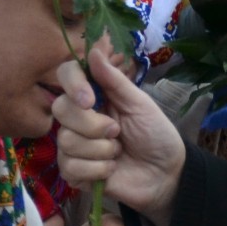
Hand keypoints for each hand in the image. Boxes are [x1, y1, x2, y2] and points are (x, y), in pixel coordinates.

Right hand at [51, 56, 185, 225]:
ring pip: (66, 141)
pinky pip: (70, 167)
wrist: (166, 174)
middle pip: (60, 109)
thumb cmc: (155, 135)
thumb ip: (115, 80)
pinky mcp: (74, 172)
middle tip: (117, 132)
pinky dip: (97, 170)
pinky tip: (112, 170)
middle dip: (92, 124)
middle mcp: (79, 117)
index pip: (66, 76)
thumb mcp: (139, 104)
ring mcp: (73, 145)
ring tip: (118, 153)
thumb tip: (93, 50)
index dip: (72, 84)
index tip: (90, 100)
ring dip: (100, 150)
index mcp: (94, 95)